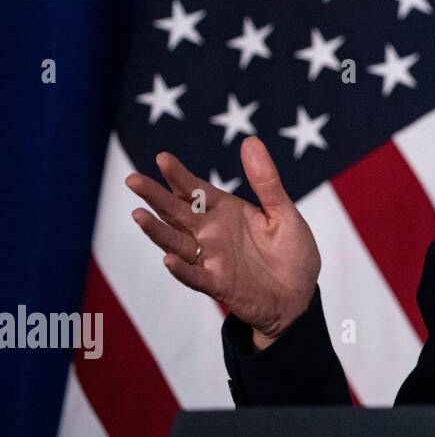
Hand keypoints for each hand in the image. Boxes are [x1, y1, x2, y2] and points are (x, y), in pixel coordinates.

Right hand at [126, 136, 320, 347]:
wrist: (300, 296)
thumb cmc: (291, 253)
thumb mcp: (283, 212)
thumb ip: (266, 182)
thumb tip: (250, 140)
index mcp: (226, 212)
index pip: (196, 191)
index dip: (179, 176)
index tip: (162, 158)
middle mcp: (212, 234)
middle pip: (177, 213)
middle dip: (156, 197)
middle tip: (133, 179)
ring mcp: (213, 259)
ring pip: (177, 243)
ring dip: (158, 231)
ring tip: (138, 215)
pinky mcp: (220, 284)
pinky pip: (196, 277)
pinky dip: (182, 270)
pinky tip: (169, 260)